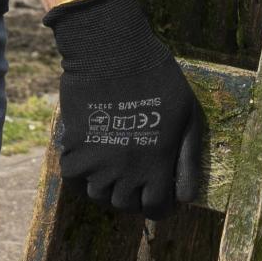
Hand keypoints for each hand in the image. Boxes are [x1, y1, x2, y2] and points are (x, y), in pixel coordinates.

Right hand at [48, 0, 209, 216]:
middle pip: (125, 204)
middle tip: (136, 177)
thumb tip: (187, 197)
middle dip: (133, 196)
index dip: (159, 205)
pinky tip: (90, 158)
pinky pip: (72, 177)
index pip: (156, 209)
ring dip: (106, 187)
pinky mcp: (74, 147)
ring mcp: (97, 162)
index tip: (158, 194)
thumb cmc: (159, 80)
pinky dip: (80, 174)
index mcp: (157, 166)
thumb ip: (188, 159)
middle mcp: (126, 172)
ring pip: (98, 195)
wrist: (113, 52)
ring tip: (113, 168)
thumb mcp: (188, 117)